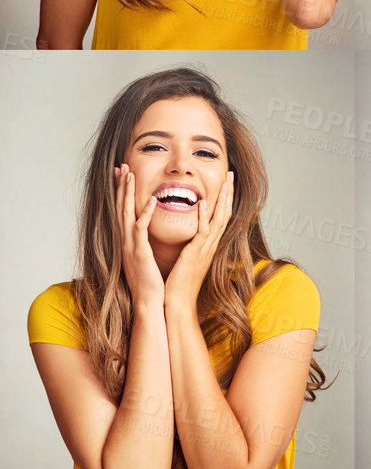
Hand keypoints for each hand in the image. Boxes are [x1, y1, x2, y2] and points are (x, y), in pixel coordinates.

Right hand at [113, 164, 165, 307]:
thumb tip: (146, 227)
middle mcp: (125, 241)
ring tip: (129, 174)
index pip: (123, 210)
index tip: (122, 174)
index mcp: (127, 240)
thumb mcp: (144, 255)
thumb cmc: (150, 280)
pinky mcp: (140, 252)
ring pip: (127, 214)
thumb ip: (142, 240)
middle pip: (120, 208)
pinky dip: (145, 214)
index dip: (122, 192)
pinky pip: (141, 229)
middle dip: (120, 186)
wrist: (149, 301)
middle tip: (120, 166)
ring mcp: (130, 246)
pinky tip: (152, 200)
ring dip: (127, 193)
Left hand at [163, 172, 233, 311]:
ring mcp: (206, 247)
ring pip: (219, 217)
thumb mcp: (190, 260)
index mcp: (210, 244)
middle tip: (230, 174)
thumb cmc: (180, 284)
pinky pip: (203, 230)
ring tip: (225, 181)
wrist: (178, 302)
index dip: (225, 198)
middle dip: (228, 192)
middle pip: (225, 212)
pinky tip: (203, 202)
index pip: (221, 216)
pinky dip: (204, 215)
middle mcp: (212, 243)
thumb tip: (193, 239)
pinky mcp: (196, 252)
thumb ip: (193, 246)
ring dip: (222, 198)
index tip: (226, 183)